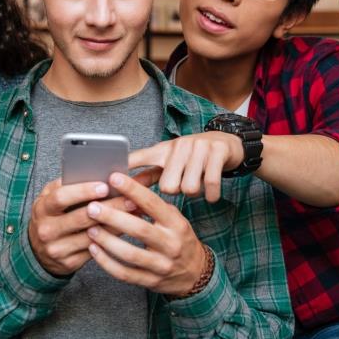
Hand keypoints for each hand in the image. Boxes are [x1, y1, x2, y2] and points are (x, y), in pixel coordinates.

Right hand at [28, 179, 137, 276]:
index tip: (104, 186)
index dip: (82, 191)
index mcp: (42, 209)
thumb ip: (67, 187)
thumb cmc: (51, 216)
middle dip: (109, 207)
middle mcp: (47, 230)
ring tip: (135, 212)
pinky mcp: (69, 263)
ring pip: (93, 235)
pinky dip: (113, 238)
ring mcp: (58, 248)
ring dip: (116, 223)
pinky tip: (126, 228)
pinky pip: (96, 249)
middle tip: (130, 198)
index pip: (61, 197)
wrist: (38, 251)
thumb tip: (99, 174)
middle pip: (81, 217)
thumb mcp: (50, 199)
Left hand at [84, 172, 206, 295]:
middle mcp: (171, 244)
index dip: (133, 190)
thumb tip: (124, 188)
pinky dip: (106, 263)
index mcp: (176, 224)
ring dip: (107, 241)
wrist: (196, 274)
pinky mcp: (151, 281)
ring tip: (90, 229)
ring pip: (130, 254)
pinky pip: (125, 274)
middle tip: (92, 207)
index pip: (153, 204)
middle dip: (113, 217)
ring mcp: (161, 265)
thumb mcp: (173, 219)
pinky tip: (94, 250)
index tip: (113, 178)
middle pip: (139, 229)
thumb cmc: (178, 239)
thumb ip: (153, 207)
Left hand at [128, 132, 244, 202]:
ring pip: (189, 188)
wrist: (227, 143)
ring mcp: (199, 147)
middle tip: (182, 185)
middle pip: (167, 186)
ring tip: (197, 185)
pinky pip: (210, 183)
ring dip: (194, 193)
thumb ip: (147, 176)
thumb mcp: (169, 163)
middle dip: (175, 192)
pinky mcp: (217, 151)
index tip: (111, 178)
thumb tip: (124, 190)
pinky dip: (211, 195)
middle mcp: (179, 145)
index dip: (126, 167)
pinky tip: (211, 195)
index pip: (140, 157)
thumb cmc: (191, 159)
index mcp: (163, 149)